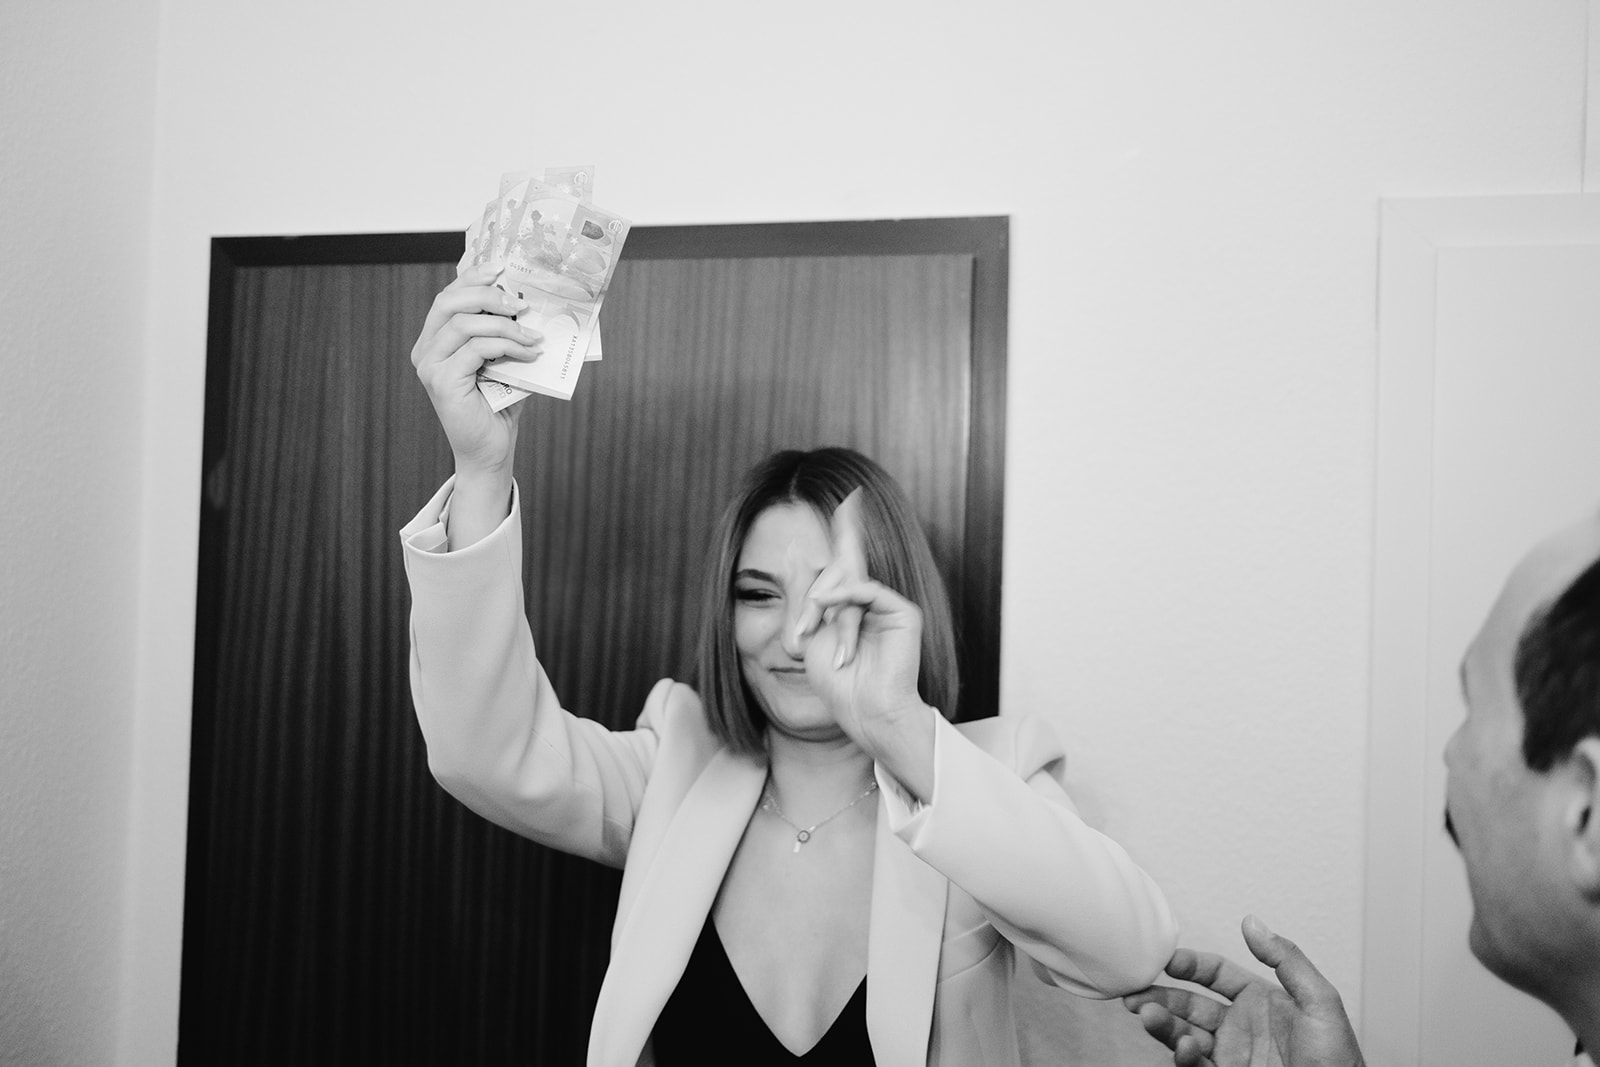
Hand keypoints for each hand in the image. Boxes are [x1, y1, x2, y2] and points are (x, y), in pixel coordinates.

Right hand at [409, 265, 543, 476]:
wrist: (492, 450)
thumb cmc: (499, 405)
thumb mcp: (503, 359)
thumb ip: (504, 331)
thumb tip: (530, 300)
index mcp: (435, 339)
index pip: (449, 296)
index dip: (473, 277)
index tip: (502, 267)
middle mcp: (425, 350)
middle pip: (449, 302)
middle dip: (488, 295)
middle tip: (521, 304)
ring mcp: (430, 366)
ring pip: (464, 324)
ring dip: (505, 325)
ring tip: (533, 335)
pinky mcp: (442, 382)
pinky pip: (475, 350)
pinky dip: (506, 346)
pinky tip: (529, 353)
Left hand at [797, 490, 933, 789]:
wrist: (863, 713)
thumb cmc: (840, 684)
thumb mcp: (809, 633)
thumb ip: (804, 593)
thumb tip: (795, 552)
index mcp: (852, 602)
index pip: (843, 560)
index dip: (842, 533)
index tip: (845, 502)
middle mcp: (873, 599)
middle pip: (842, 566)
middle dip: (814, 593)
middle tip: (798, 628)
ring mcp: (889, 604)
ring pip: (848, 579)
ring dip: (820, 604)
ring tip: (807, 635)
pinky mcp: (904, 612)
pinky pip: (866, 589)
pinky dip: (841, 596)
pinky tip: (825, 608)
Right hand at [1122, 915, 1363, 1066]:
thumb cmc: (1340, 1060)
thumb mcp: (1320, 1001)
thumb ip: (1286, 959)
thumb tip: (1252, 922)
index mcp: (1260, 1000)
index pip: (1215, 974)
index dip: (1190, 965)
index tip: (1168, 961)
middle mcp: (1241, 1026)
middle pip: (1190, 1004)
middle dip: (1161, 996)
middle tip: (1137, 991)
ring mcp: (1232, 1055)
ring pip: (1185, 1035)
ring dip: (1163, 1025)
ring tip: (1146, 1014)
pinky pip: (1197, 1066)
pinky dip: (1184, 1057)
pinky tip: (1184, 1048)